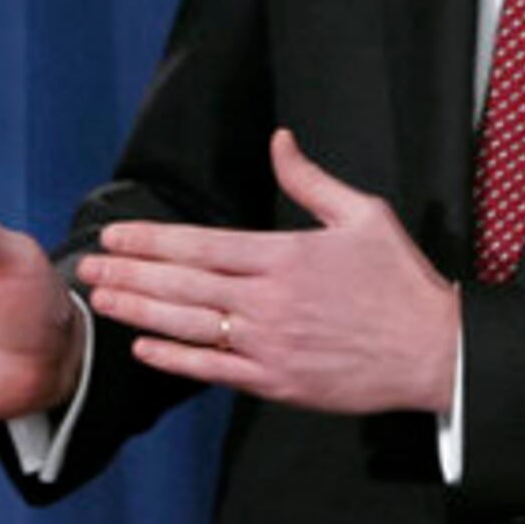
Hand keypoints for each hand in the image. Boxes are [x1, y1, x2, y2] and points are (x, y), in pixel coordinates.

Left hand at [74, 131, 460, 415]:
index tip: (116, 236)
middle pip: (182, 284)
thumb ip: (311, 180)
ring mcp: (269, 345)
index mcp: (285, 256)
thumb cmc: (401, 282)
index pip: (200, 244)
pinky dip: (175, 359)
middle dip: (129, 274)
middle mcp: (268, 300)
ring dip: (139, 312)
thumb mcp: (365, 215)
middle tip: (88, 267)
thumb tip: (280, 140)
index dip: (151, 241)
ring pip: (188, 325)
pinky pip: (213, 370)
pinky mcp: (277, 383)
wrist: (436, 352)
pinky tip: (144, 348)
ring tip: (102, 300)